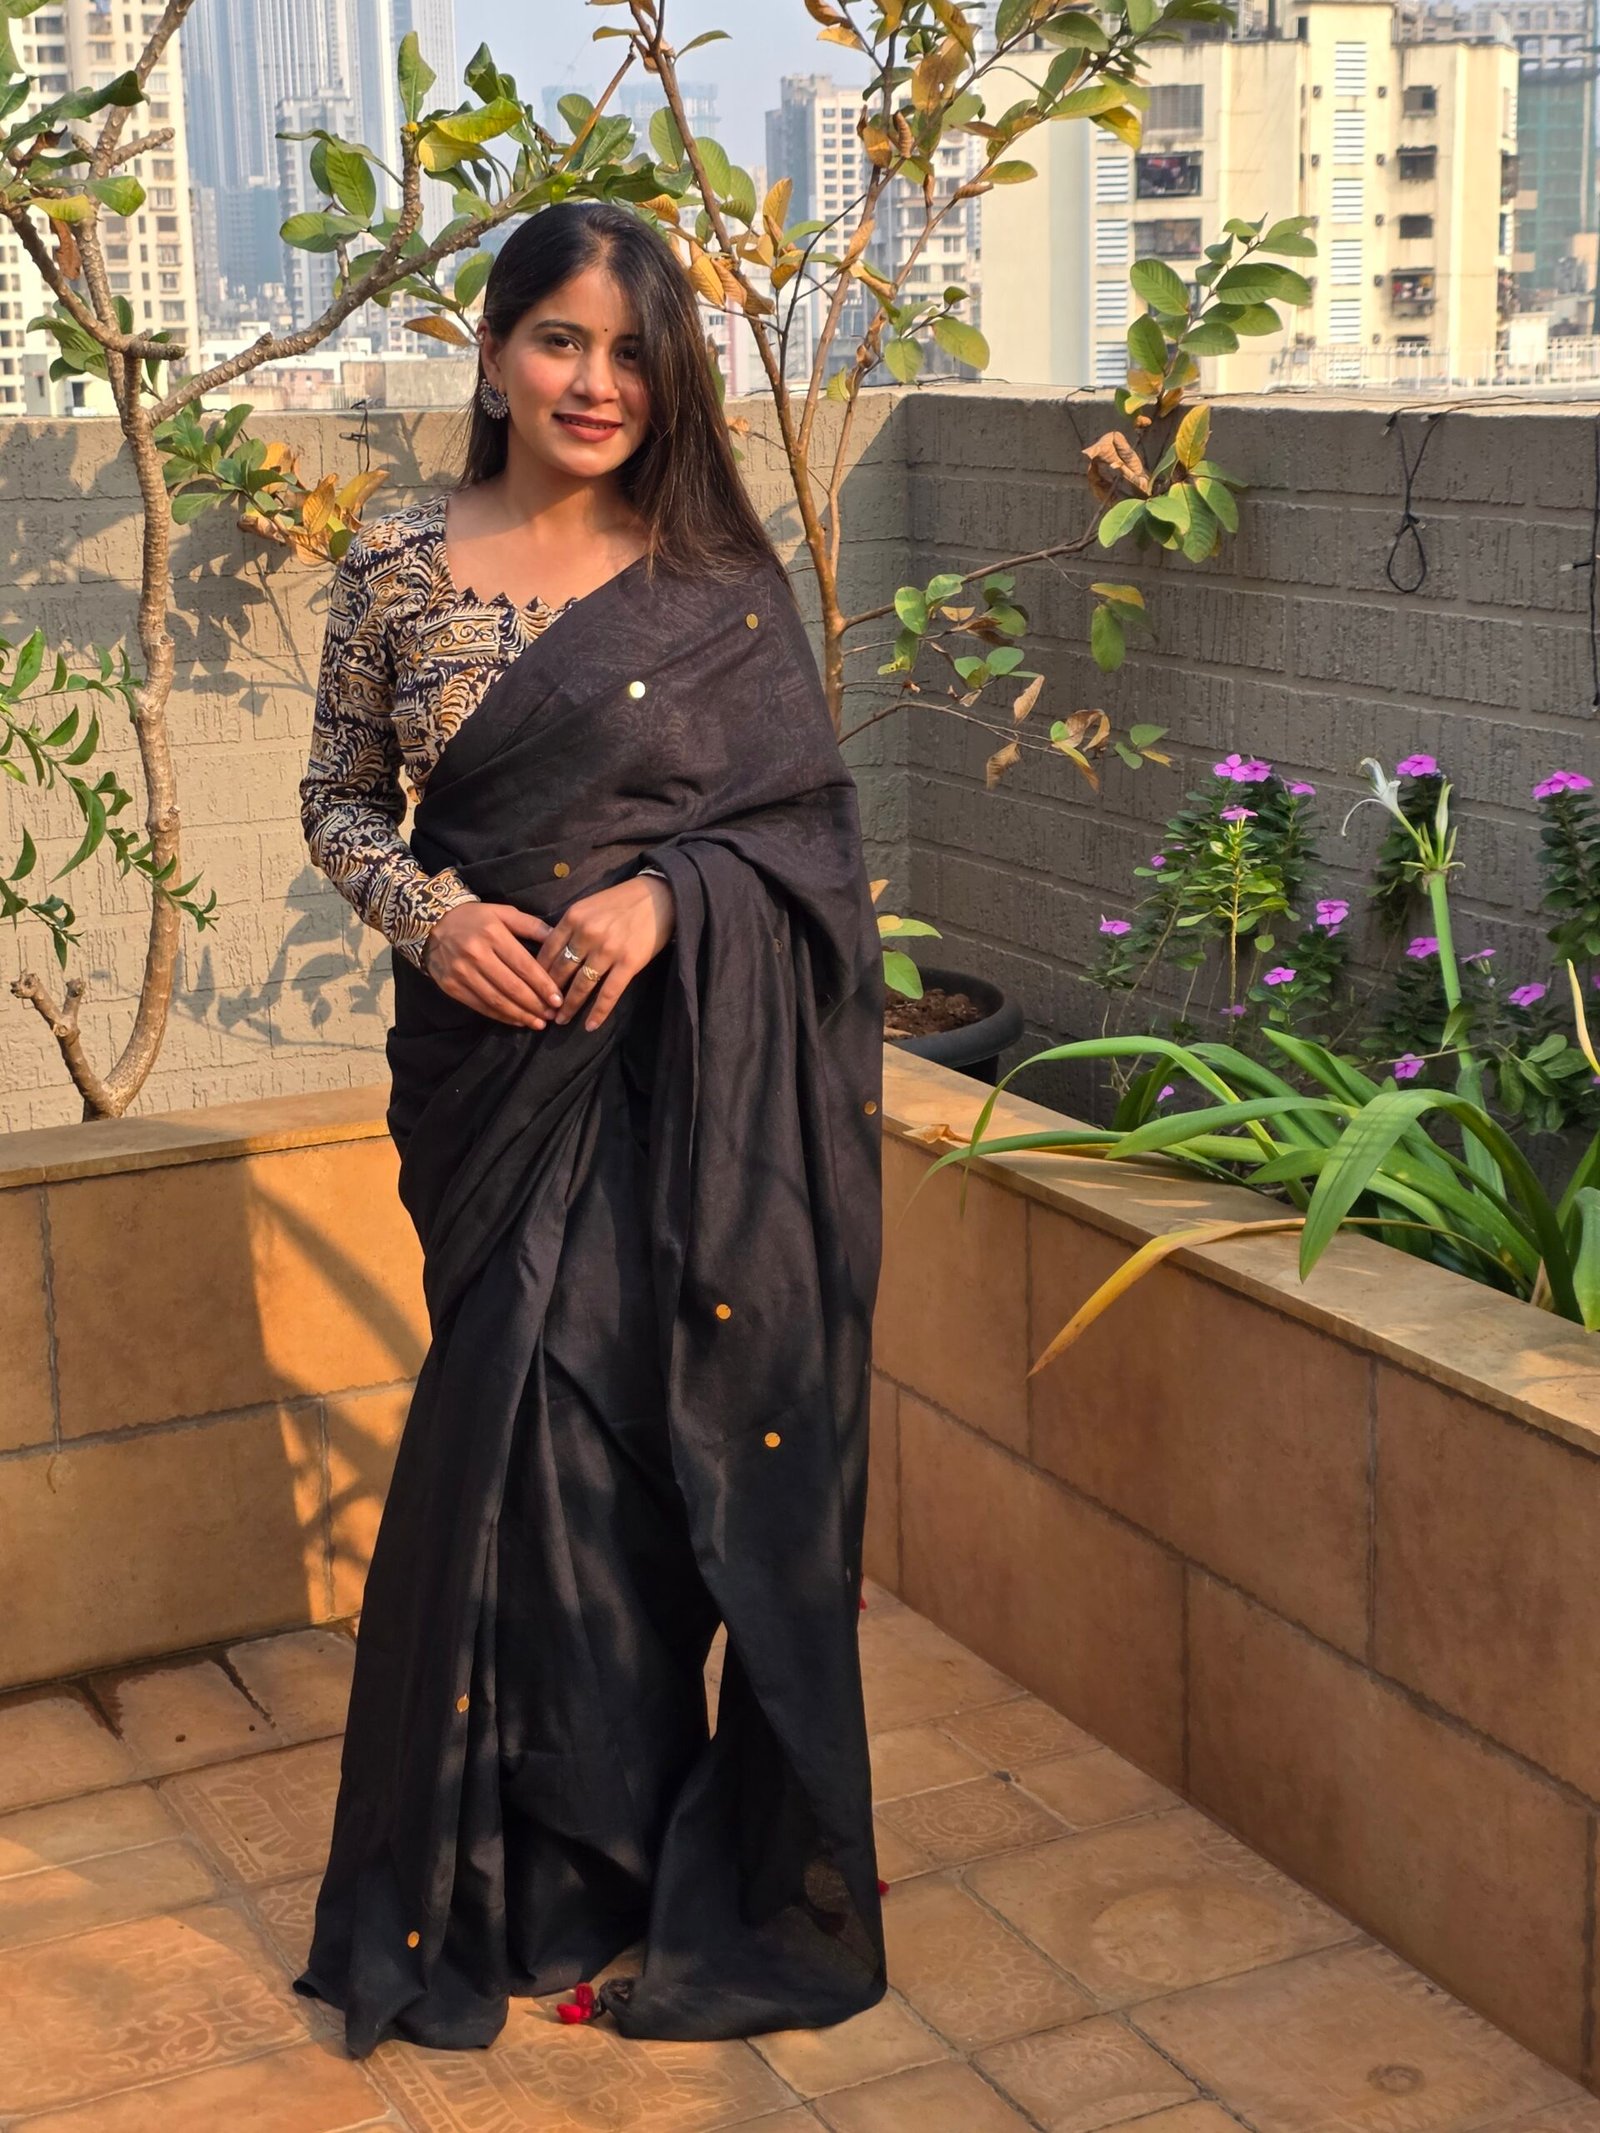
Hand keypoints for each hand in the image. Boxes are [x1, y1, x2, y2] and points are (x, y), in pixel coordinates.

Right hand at [422, 902, 564, 1028]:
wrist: (431, 924)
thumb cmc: (474, 918)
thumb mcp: (503, 912)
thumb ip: (531, 925)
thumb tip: (557, 938)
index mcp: (493, 934)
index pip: (523, 965)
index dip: (543, 985)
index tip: (558, 999)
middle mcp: (476, 954)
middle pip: (511, 986)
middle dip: (535, 1004)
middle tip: (552, 1014)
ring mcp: (461, 972)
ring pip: (496, 1000)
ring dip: (520, 1015)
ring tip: (539, 1023)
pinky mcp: (451, 986)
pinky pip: (480, 1006)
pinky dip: (501, 1016)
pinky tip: (517, 1020)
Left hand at [538, 875, 675, 1032]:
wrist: (660, 896)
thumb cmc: (623, 901)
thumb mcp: (589, 905)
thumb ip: (571, 927)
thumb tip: (553, 953)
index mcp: (573, 917)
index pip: (547, 951)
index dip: (537, 974)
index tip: (532, 989)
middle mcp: (587, 934)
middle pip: (561, 971)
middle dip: (549, 993)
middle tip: (543, 1009)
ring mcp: (608, 950)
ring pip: (582, 985)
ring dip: (569, 1006)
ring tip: (561, 1020)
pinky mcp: (629, 963)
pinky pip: (609, 993)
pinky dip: (598, 1012)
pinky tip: (590, 1025)